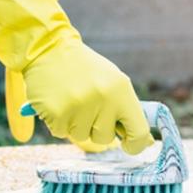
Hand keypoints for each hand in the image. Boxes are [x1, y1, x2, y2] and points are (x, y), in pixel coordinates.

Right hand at [0, 0, 152, 153]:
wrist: (49, 47)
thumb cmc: (84, 69)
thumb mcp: (112, 82)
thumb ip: (126, 109)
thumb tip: (143, 141)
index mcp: (122, 90)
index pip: (139, 132)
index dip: (135, 144)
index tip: (127, 145)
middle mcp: (104, 99)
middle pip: (105, 138)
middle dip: (96, 127)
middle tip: (87, 105)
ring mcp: (79, 106)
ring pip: (81, 136)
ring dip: (75, 123)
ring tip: (71, 99)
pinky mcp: (56, 112)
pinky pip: (60, 132)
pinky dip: (57, 122)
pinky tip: (57, 101)